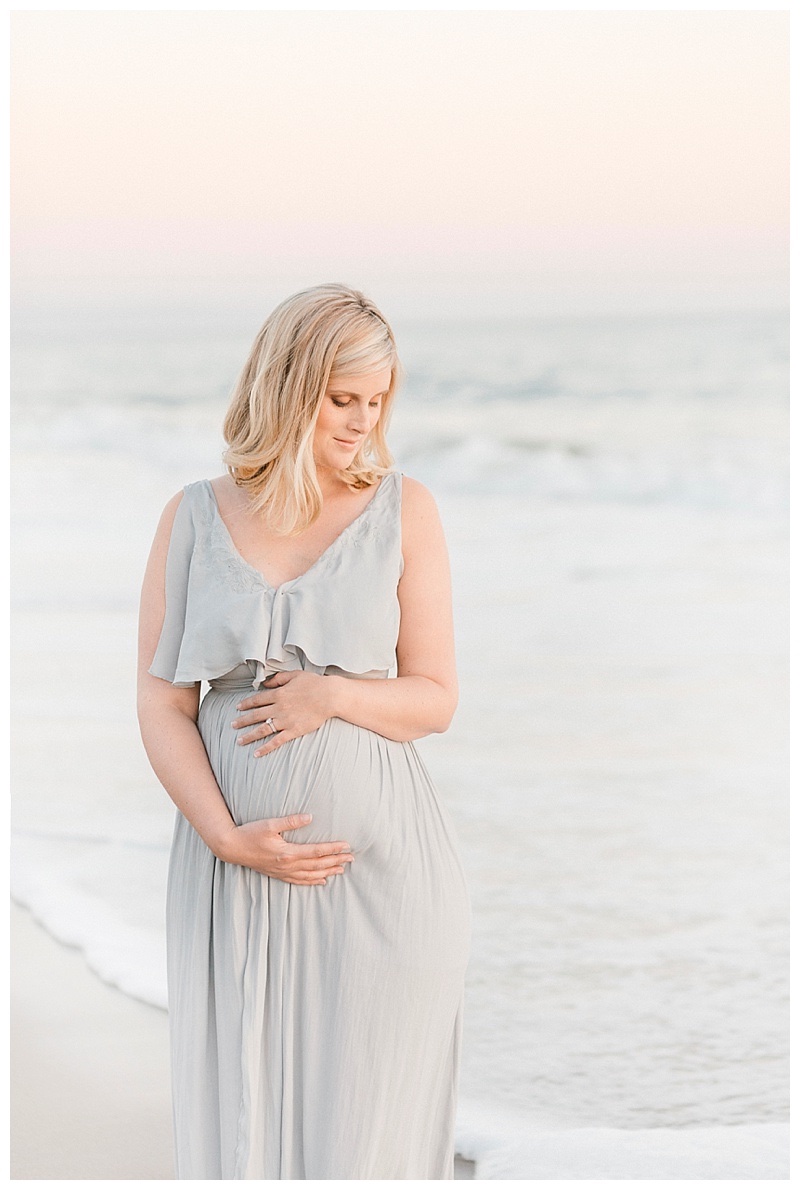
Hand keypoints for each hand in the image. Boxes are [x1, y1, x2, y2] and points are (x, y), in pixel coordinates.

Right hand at [216, 812, 353, 883]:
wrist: (232, 848)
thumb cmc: (250, 833)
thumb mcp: (270, 824)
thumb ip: (291, 821)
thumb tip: (310, 817)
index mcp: (287, 853)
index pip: (316, 852)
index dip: (332, 849)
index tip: (346, 846)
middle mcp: (287, 865)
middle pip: (317, 865)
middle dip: (336, 861)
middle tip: (352, 858)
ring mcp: (283, 872)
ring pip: (310, 875)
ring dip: (328, 872)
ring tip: (342, 870)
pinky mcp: (278, 874)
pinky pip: (299, 881)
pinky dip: (312, 881)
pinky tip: (321, 881)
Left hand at [231, 671, 335, 755]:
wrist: (330, 696)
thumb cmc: (315, 683)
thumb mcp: (295, 675)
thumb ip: (278, 678)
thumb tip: (265, 683)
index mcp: (278, 693)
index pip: (257, 700)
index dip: (246, 704)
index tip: (237, 708)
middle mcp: (278, 707)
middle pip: (256, 715)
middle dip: (242, 720)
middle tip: (232, 725)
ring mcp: (285, 720)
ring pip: (262, 729)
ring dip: (249, 736)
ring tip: (239, 741)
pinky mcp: (293, 730)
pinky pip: (276, 741)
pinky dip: (265, 748)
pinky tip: (256, 753)